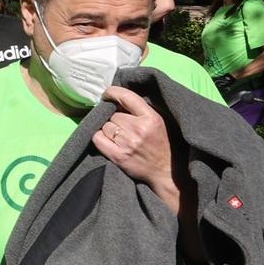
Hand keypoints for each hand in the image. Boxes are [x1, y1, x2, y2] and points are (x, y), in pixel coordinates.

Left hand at [95, 86, 179, 211]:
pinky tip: (107, 139)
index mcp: (151, 118)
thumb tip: (118, 99)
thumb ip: (141, 110)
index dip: (112, 92)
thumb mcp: (159, 121)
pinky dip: (99, 137)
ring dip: (108, 128)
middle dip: (115, 117)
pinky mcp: (118, 156)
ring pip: (105, 125)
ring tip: (119, 135)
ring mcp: (127, 143)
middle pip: (113, 114)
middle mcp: (138, 129)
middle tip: (122, 125)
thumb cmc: (162, 144)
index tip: (107, 94)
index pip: (126, 96)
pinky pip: (97, 138)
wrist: (166, 172)